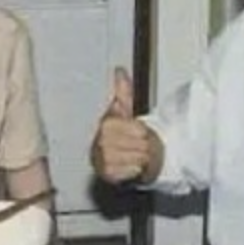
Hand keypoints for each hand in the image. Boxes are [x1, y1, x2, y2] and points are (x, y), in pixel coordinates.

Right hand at [90, 67, 160, 182]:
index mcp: (106, 124)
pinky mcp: (106, 174)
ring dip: (140, 158)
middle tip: (138, 145)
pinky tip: (131, 165)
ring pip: (135, 158)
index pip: (137, 129)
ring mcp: (102, 159)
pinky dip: (134, 170)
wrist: (118, 156)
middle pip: (138, 144)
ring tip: (135, 155)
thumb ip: (123, 91)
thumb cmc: (122, 133)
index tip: (139, 132)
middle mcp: (101, 141)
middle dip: (142, 146)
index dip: (142, 131)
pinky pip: (130, 171)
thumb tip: (119, 70)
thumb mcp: (124, 110)